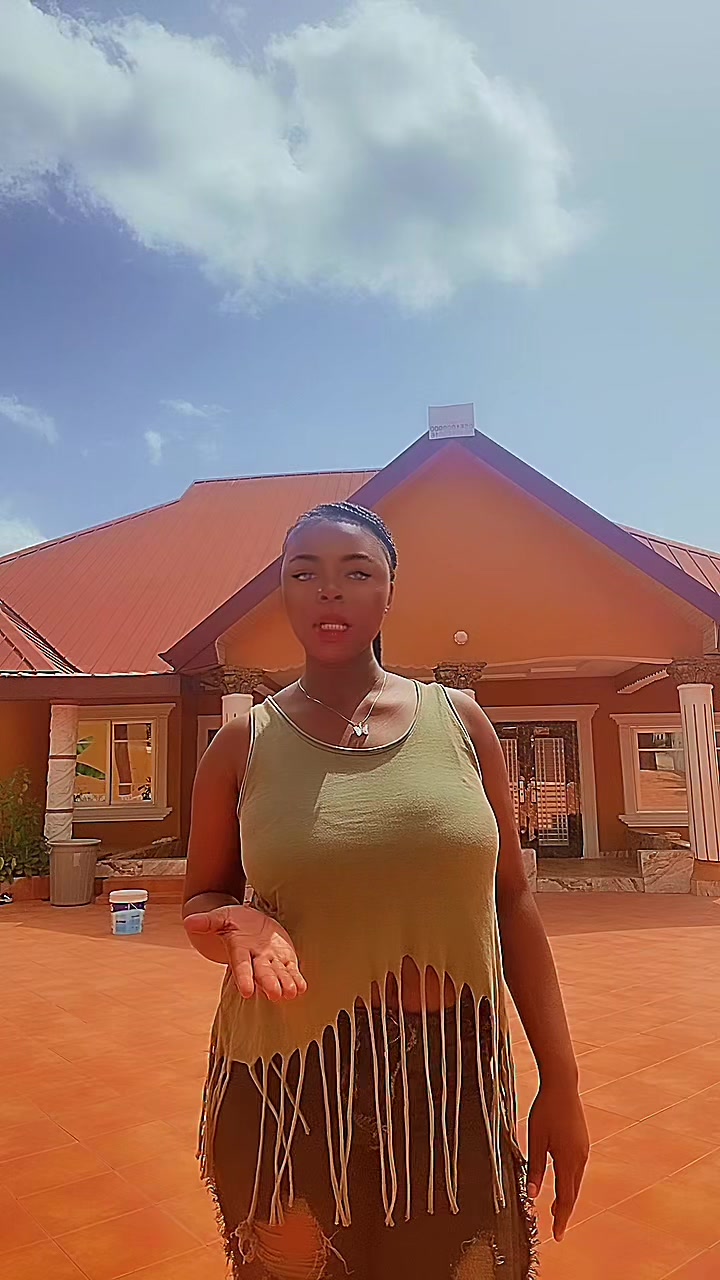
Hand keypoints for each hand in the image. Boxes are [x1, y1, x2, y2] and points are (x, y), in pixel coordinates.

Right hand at [184, 905, 306, 1002]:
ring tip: (292, 993)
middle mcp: (256, 959)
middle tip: (276, 995)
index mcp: (240, 950)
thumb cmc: (234, 920)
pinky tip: (302, 987)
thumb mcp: (222, 916)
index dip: (244, 978)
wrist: (249, 923)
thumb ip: (208, 921)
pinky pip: (291, 970)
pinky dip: (296, 978)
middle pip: (262, 973)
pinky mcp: (284, 958)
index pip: (241, 966)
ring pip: (278, 974)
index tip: (247, 992)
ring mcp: (271, 960)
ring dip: (285, 983)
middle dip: (269, 983)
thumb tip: (189, 921)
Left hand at [527, 1080, 589, 1241]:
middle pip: (573, 1192)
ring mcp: (583, 1149)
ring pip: (576, 1180)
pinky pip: (577, 1168)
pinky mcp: (582, 1142)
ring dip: (567, 1195)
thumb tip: (533, 1194)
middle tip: (555, 1226)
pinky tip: (563, 1181)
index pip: (566, 1198)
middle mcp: (580, 1157)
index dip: (561, 1218)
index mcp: (568, 1160)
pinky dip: (570, 1181)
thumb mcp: (535, 1139)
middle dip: (564, 1210)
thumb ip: (535, 1168)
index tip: (557, 1235)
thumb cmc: (546, 1109)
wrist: (562, 1084)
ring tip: (556, 1208)